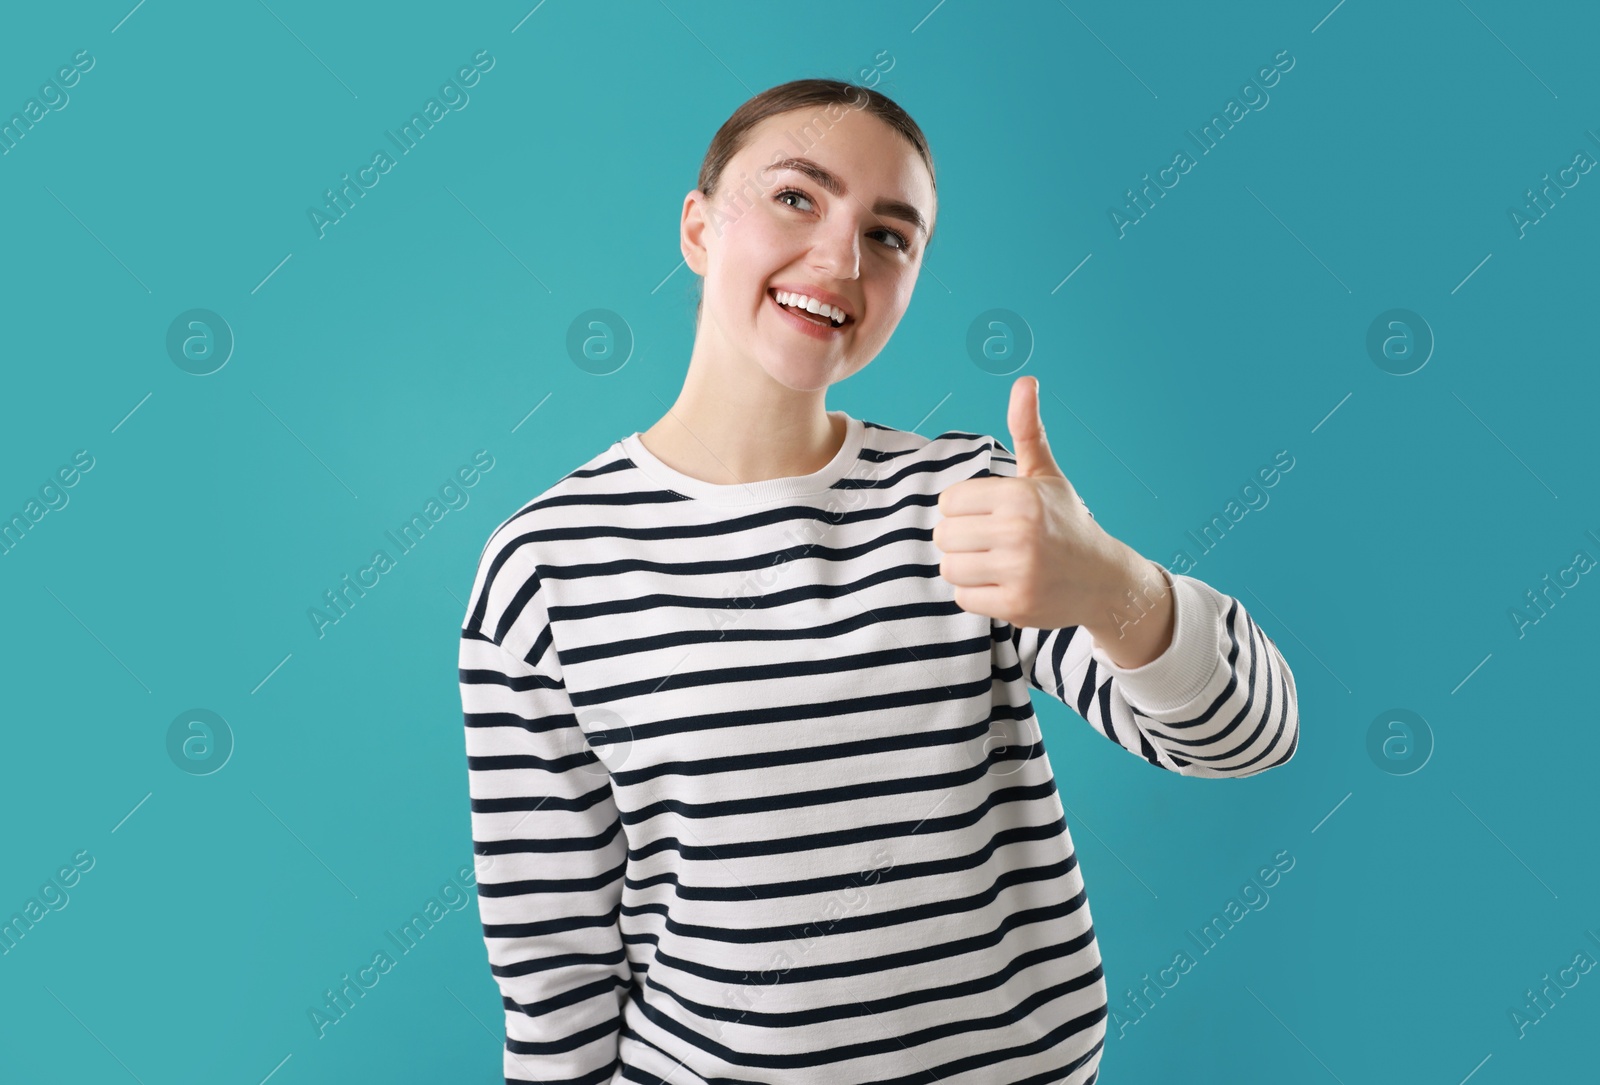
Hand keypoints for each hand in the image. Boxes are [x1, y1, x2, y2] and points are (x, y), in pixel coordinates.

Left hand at [934, 377, 1171, 662]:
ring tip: (994, 562)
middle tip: (990, 542)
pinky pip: (963, 597)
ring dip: (965, 568)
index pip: (949, 502)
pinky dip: (976, 594)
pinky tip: (1002, 584)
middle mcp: (1020, 532)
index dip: (963, 510)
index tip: (989, 515)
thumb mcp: (1046, 475)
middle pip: (944, 535)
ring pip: (949, 567)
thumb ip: (1028, 430)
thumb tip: (1025, 381)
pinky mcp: (1016, 604)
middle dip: (961, 539)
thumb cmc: (1065, 522)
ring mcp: (1019, 571)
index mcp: (1020, 495)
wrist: (1102, 579)